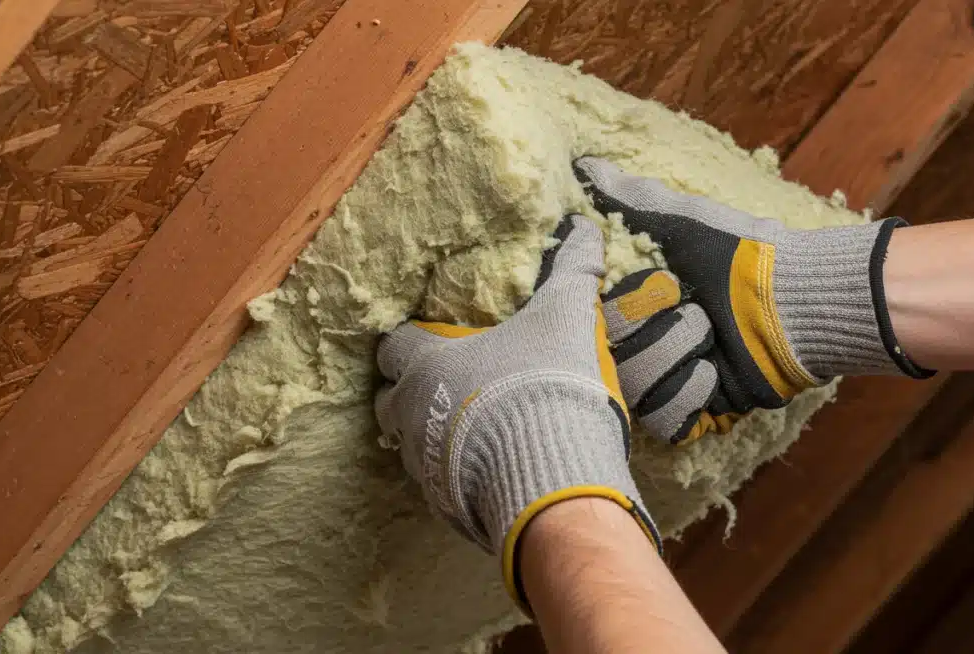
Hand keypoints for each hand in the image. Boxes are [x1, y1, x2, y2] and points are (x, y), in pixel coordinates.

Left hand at [374, 214, 660, 612]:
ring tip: (472, 428)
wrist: (552, 479)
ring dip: (431, 435)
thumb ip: (571, 273)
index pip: (394, 345)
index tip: (433, 337)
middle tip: (448, 386)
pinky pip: (439, 487)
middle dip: (409, 392)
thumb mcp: (564, 319)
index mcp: (428, 365)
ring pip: (410, 446)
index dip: (411, 339)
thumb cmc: (544, 385)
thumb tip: (584, 227)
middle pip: (389, 400)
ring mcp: (424, 466)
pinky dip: (456, 475)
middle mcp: (412, 415)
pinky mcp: (445, 507)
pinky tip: (491, 469)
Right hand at [576, 157, 930, 443]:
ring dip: (677, 357)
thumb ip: (630, 198)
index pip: (593, 317)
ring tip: (712, 338)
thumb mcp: (683, 220)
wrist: (797, 300)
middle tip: (697, 310)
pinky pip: (667, 419)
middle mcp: (644, 344)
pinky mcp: (697, 413)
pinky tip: (716, 371)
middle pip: (612, 358)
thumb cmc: (742, 254)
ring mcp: (669, 380)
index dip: (623, 305)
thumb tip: (584, 163)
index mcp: (635, 302)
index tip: (659, 285)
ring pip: (637, 390)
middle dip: (659, 330)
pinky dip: (692, 393)